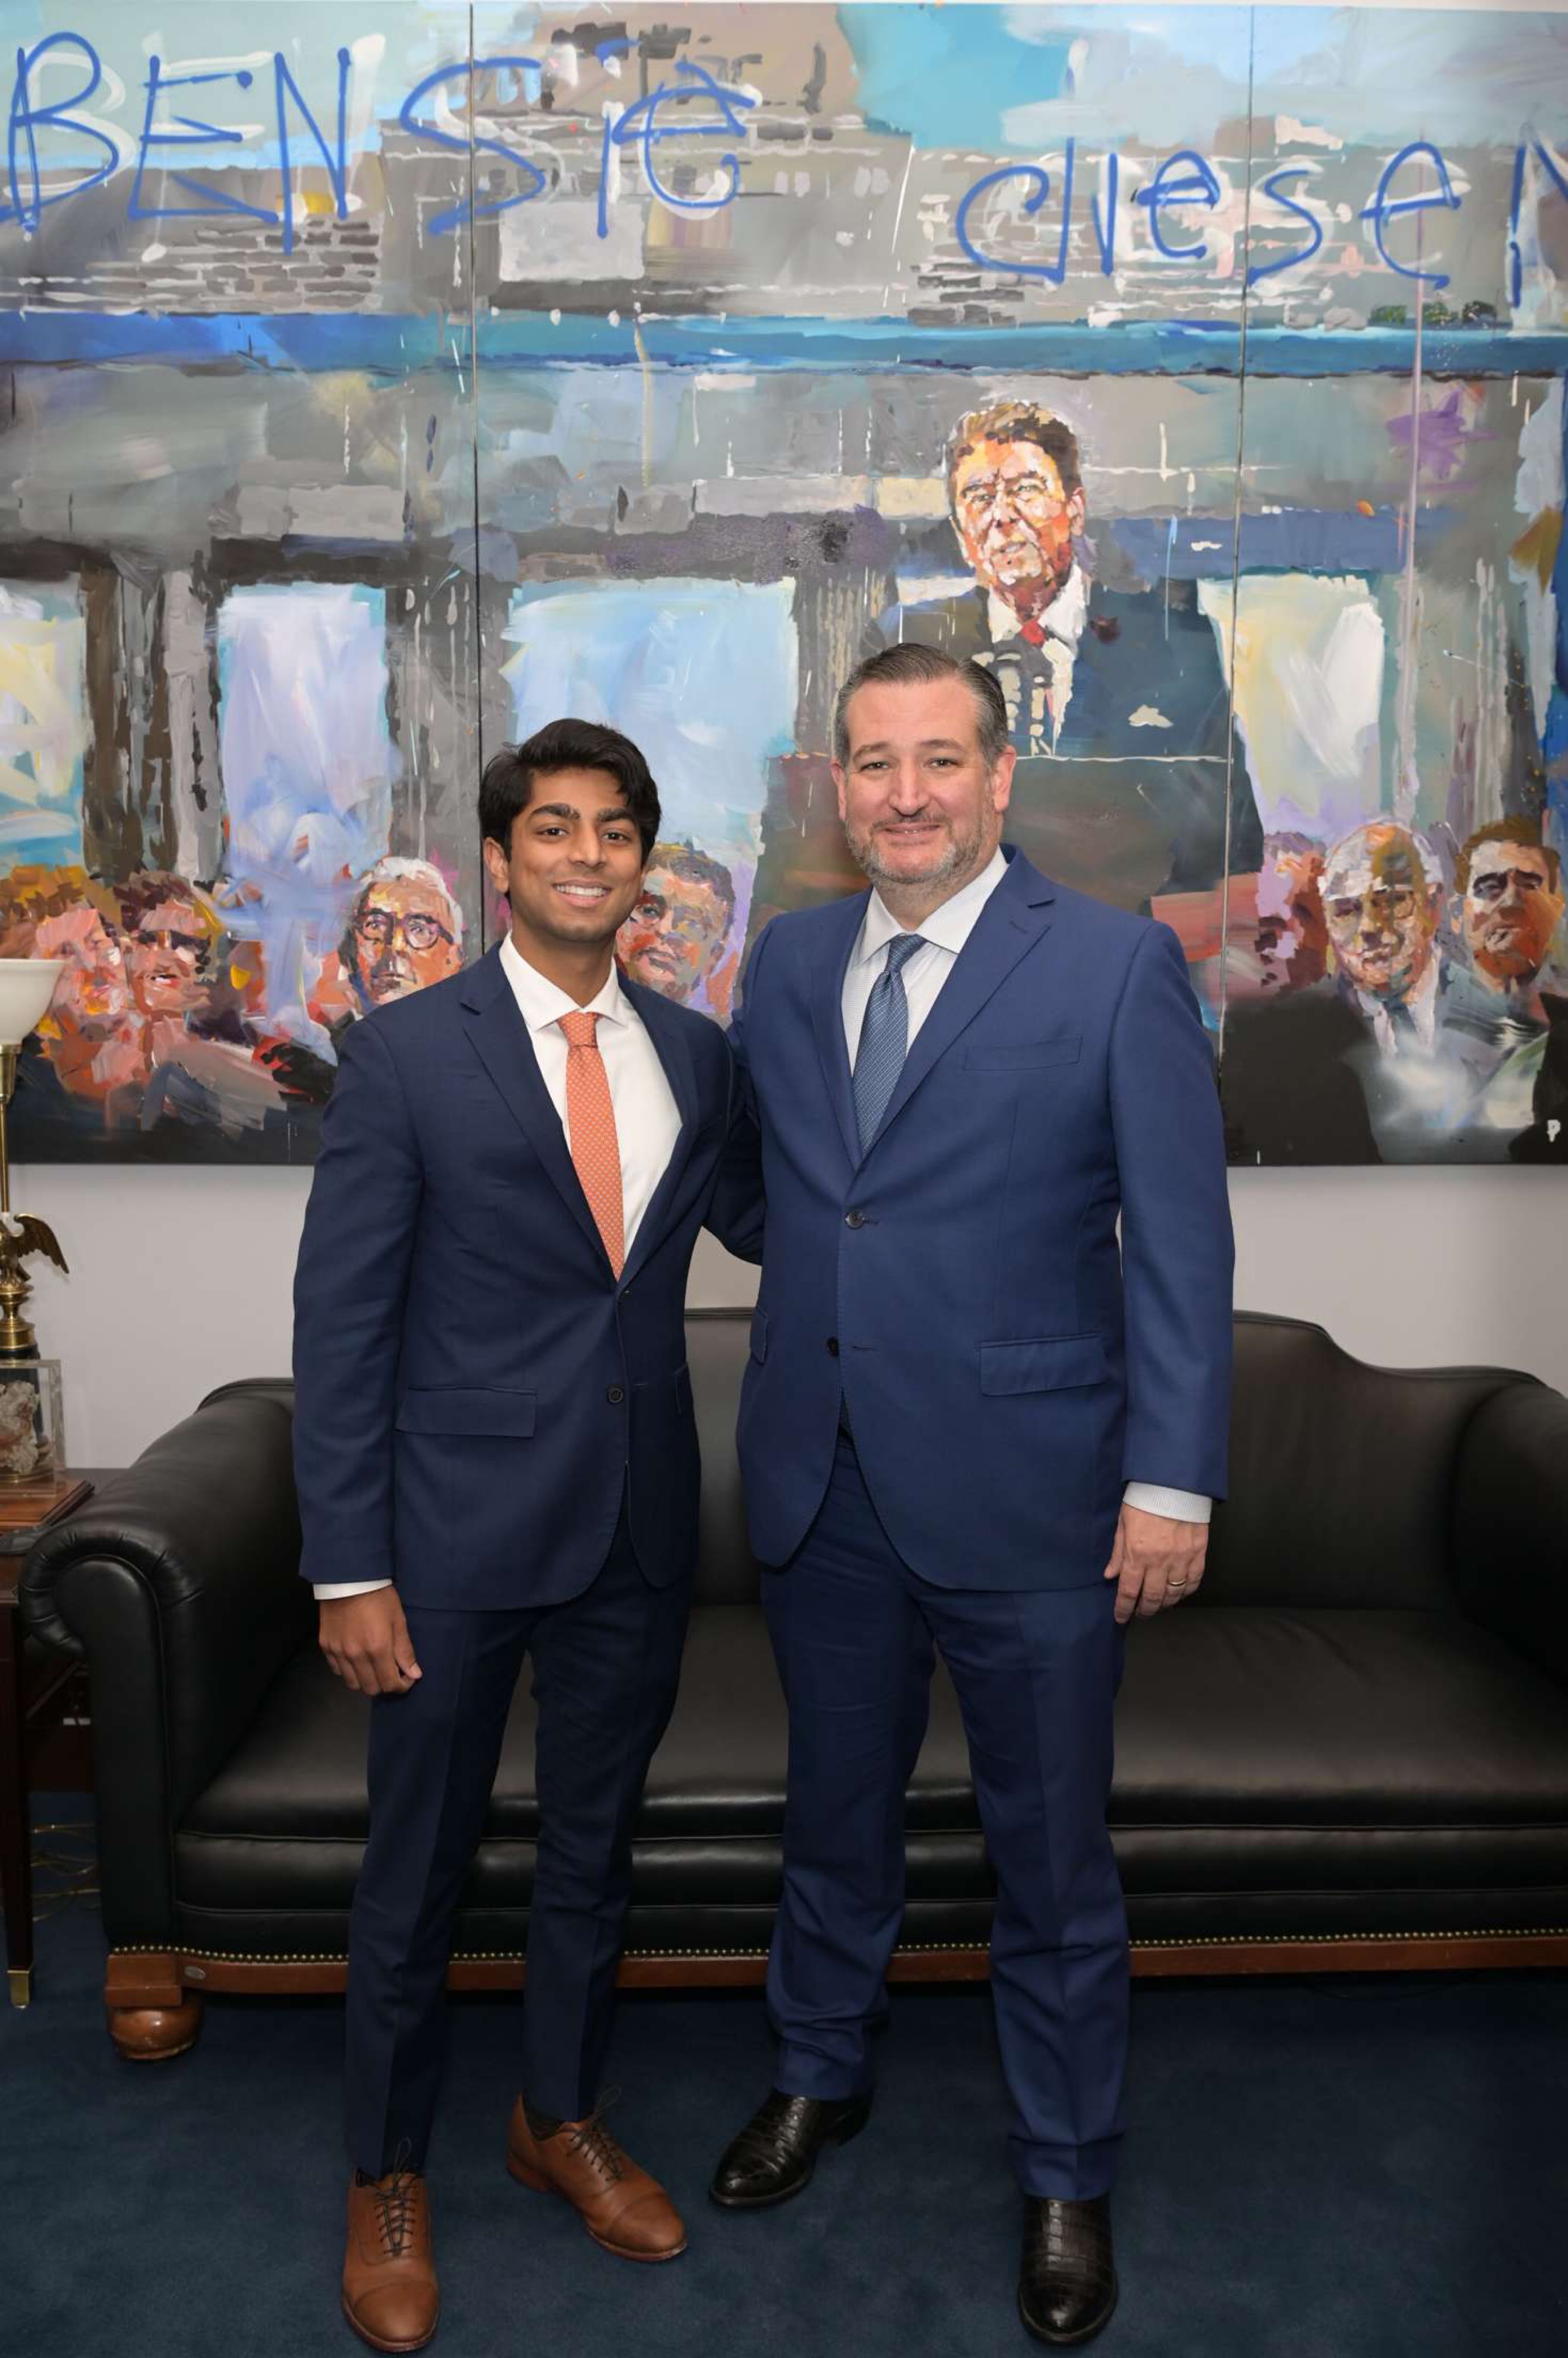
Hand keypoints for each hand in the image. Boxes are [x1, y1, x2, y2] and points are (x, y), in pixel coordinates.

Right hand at [319, 1589, 421, 1694]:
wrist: (348, 1579)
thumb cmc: (378, 1596)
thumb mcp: (398, 1620)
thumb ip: (405, 1651)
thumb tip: (414, 1674)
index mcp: (377, 1649)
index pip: (390, 1684)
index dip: (402, 1686)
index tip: (407, 1677)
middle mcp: (356, 1655)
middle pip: (371, 1689)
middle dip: (385, 1685)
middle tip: (391, 1672)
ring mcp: (338, 1652)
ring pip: (352, 1684)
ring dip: (366, 1681)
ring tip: (374, 1668)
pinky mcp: (326, 1646)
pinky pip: (337, 1671)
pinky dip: (349, 1671)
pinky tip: (357, 1660)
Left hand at [1102, 1503, 1207, 1625]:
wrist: (1174, 1483)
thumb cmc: (1144, 1500)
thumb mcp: (1123, 1523)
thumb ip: (1118, 1552)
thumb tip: (1110, 1575)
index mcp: (1137, 1554)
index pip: (1129, 1592)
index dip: (1123, 1609)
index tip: (1121, 1617)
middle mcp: (1159, 1561)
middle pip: (1152, 1598)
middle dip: (1144, 1611)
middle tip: (1140, 1614)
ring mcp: (1181, 1559)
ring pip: (1173, 1595)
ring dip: (1164, 1605)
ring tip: (1158, 1606)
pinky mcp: (1198, 1554)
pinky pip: (1193, 1582)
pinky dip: (1185, 1592)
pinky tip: (1178, 1594)